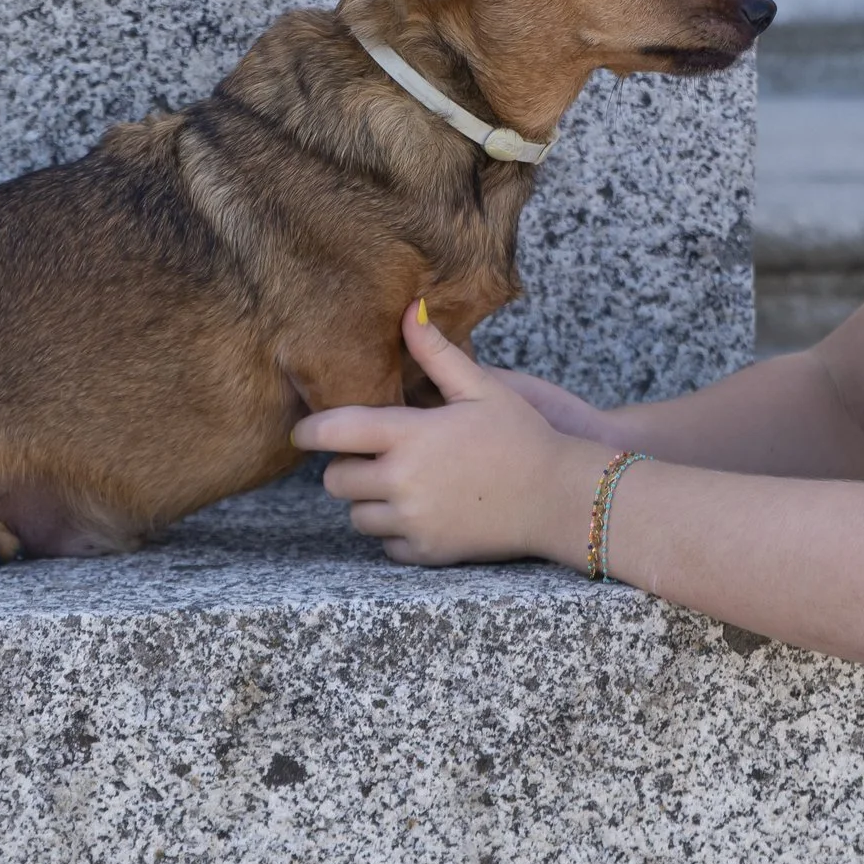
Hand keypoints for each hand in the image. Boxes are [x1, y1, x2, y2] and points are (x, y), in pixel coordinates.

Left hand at [292, 302, 605, 566]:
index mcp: (410, 437)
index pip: (333, 433)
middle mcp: (403, 482)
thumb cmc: (523, 437)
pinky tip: (423, 510)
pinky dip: (395, 530)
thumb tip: (409, 311)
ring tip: (400, 483)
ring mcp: (413, 521)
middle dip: (346, 466)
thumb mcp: (483, 388)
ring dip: (368, 501)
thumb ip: (438, 354)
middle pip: (336, 480)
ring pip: (356, 516)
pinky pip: (385, 544)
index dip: (310, 430)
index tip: (305, 430)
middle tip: (371, 456)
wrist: (559, 498)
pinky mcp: (426, 552)